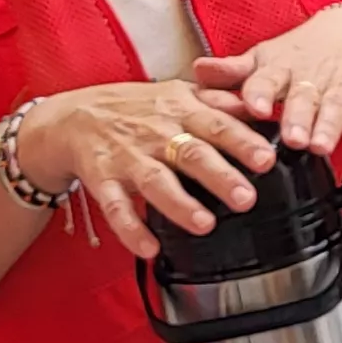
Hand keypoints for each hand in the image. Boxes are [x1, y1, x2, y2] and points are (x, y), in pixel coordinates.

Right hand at [13, 82, 278, 260]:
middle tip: (246, 198)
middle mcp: (156, 133)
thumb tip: (259, 105)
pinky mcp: (102, 180)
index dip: (242, 141)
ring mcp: (127, 157)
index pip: (217, 124)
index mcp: (180, 110)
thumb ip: (218, 101)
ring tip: (204, 225)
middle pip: (191, 154)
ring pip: (156, 181)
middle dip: (219, 176)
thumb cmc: (136, 108)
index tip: (267, 159)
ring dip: (179, 204)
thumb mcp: (178, 93)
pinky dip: (131, 229)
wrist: (75, 116)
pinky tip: (149, 249)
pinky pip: (115, 207)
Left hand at [190, 4, 341, 157]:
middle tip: (292, 138)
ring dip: (329, 126)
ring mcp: (340, 87)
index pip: (266, 79)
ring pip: (335, 107)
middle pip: (303, 98)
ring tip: (320, 146)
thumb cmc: (300, 53)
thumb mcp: (264, 58)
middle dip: (298, 117)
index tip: (255, 108)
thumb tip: (197, 70)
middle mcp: (310, 77)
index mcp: (279, 68)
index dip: (260, 93)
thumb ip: (232, 72)